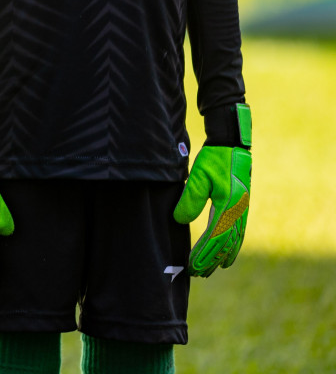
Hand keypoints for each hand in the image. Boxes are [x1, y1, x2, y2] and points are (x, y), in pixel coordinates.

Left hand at [173, 145, 250, 275]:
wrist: (232, 147)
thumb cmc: (214, 160)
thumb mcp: (198, 177)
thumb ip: (190, 199)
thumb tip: (180, 221)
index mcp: (228, 207)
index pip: (215, 238)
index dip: (204, 254)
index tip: (192, 266)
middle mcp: (238, 212)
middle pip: (225, 244)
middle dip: (211, 260)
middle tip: (197, 274)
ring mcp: (241, 211)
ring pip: (233, 241)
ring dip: (222, 257)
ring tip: (212, 271)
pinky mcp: (240, 207)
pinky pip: (238, 233)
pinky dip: (232, 247)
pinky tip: (227, 255)